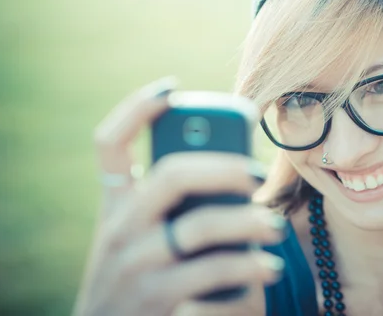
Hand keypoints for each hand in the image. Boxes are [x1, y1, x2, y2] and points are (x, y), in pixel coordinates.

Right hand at [73, 78, 284, 315]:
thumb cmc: (138, 276)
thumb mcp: (138, 236)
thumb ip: (170, 204)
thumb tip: (233, 171)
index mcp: (114, 204)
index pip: (108, 144)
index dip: (135, 109)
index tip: (170, 87)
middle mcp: (119, 228)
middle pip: (171, 176)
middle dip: (224, 168)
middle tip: (257, 174)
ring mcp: (135, 264)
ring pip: (199, 226)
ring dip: (247, 222)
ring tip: (274, 227)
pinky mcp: (155, 300)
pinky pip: (209, 272)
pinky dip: (246, 267)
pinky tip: (268, 267)